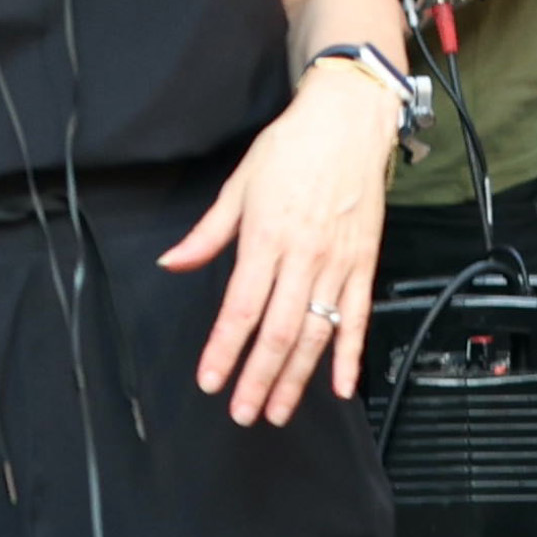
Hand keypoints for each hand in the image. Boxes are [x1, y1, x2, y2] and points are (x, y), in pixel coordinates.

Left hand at [160, 63, 396, 423]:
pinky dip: (350, 356)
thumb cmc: (290, 150)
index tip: (210, 380)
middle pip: (279, 332)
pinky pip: (358, 318)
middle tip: (243, 412)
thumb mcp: (238, 185)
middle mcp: (303, 259)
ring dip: (296, 378)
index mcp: (266, 239)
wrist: (347, 124)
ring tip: (278, 410)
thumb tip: (171, 263)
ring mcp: (338, 265)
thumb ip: (207, 234)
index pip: (241, 309)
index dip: (224, 349)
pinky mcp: (364, 265)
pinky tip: (341, 387)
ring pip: (317, 334)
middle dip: (258, 377)